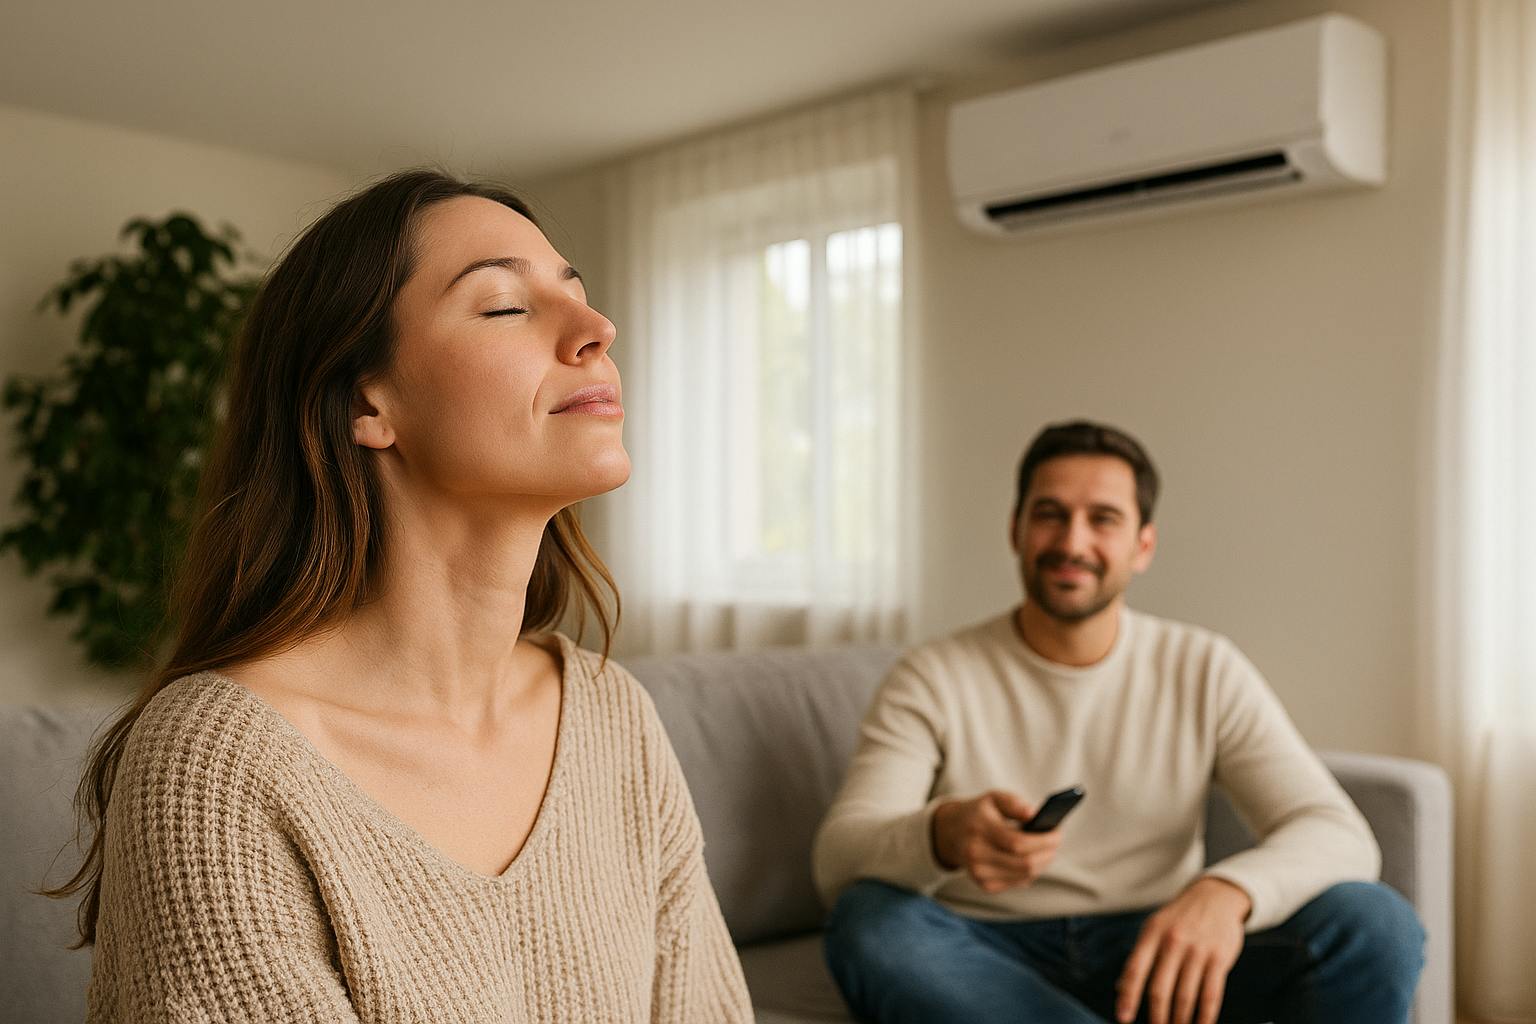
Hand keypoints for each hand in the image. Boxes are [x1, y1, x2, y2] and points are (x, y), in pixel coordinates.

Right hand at [930, 791, 1062, 892]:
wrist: (951, 833)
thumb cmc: (979, 813)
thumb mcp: (993, 798)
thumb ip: (1014, 803)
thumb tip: (1034, 814)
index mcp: (979, 829)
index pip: (1018, 843)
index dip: (1043, 840)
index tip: (1058, 832)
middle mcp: (976, 855)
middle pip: (1024, 864)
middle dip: (1047, 853)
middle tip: (1056, 841)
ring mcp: (979, 873)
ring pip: (1024, 875)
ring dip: (1042, 863)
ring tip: (1047, 849)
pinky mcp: (984, 885)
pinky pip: (1018, 882)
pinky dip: (1030, 872)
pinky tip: (1031, 859)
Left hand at [1115, 877, 1250, 1023]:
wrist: (1216, 896)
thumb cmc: (1180, 918)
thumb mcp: (1154, 928)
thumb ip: (1139, 957)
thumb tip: (1120, 988)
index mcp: (1152, 934)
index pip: (1135, 970)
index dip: (1128, 996)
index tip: (1123, 1018)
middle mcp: (1172, 942)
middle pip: (1160, 988)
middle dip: (1156, 1016)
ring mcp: (1197, 950)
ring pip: (1185, 995)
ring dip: (1179, 1020)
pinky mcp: (1219, 958)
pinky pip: (1211, 994)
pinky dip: (1205, 1016)